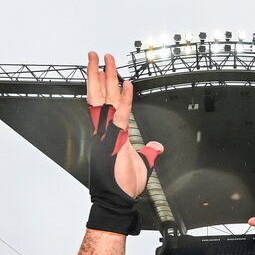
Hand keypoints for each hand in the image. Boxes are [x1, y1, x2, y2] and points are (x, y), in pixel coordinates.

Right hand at [86, 53, 162, 199]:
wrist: (117, 200)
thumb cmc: (123, 184)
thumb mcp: (141, 164)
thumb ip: (148, 152)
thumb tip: (157, 146)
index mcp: (107, 133)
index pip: (103, 104)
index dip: (103, 85)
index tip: (105, 69)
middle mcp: (103, 130)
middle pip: (98, 95)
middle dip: (98, 73)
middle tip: (98, 55)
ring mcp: (106, 134)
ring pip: (103, 100)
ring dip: (104, 78)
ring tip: (104, 59)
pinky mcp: (115, 141)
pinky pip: (121, 115)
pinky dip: (125, 99)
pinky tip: (128, 84)